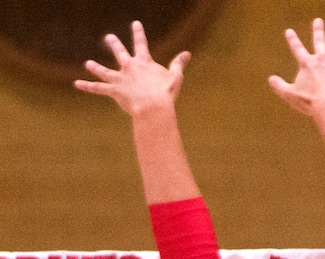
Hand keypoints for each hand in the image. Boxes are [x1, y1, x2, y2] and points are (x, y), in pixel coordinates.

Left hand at [74, 20, 189, 116]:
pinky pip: (98, 88)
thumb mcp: (175, 77)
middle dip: (114, 44)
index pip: (141, 43)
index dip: (138, 33)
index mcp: (143, 62)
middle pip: (120, 53)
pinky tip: (77, 84)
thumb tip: (187, 53)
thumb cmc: (165, 93)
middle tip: (109, 38)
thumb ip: (178, 64)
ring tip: (88, 64)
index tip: (135, 24)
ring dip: (96, 67)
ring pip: (105, 71)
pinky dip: (87, 87)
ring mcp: (120, 78)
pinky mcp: (114, 91)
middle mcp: (129, 67)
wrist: (152, 107)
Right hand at [268, 18, 324, 118]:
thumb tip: (271, 79)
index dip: (293, 40)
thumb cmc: (309, 102)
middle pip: (319, 42)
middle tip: (318, 21)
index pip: (297, 48)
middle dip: (318, 30)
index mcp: (307, 64)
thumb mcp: (289, 94)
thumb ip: (279, 86)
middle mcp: (322, 60)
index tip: (289, 31)